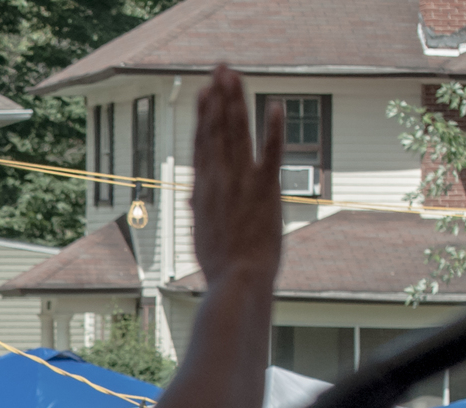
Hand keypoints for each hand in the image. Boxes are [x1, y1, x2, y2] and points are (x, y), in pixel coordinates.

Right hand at [190, 66, 282, 285]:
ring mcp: (240, 184)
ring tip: (234, 76)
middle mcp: (218, 181)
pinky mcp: (264, 191)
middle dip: (218, 97)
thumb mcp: (202, 234)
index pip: (202, 144)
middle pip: (216, 131)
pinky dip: (272, 130)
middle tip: (220, 69)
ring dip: (235, 103)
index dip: (203, 115)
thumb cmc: (221, 266)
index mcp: (202, 191)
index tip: (205, 91)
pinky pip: (270, 154)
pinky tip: (274, 106)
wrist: (237, 282)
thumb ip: (200, 208)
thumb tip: (190, 197)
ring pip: (236, 135)